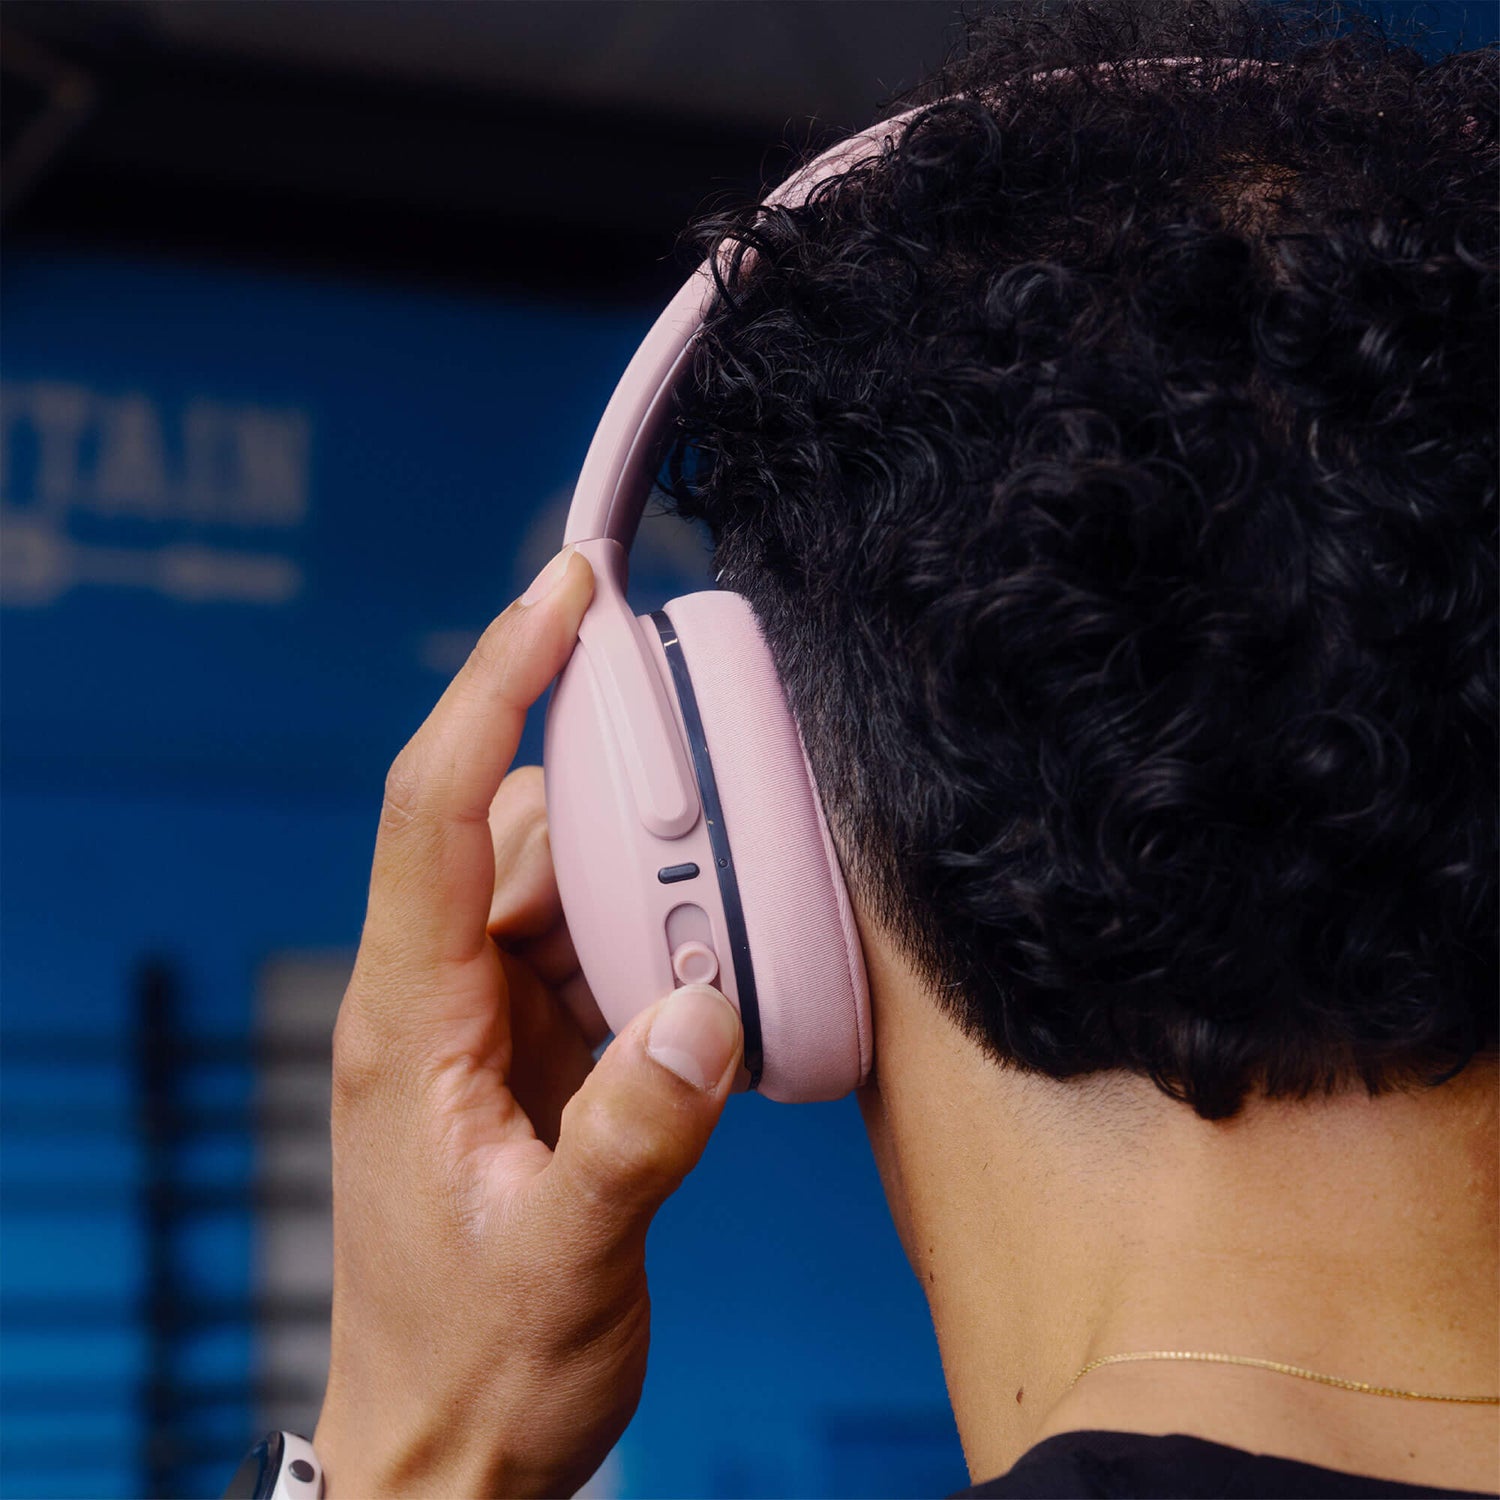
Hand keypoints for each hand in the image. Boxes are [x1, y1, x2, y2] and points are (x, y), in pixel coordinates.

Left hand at [314, 547, 743, 1496]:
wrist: (446, 1453)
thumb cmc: (475, 1370)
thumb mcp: (561, 1264)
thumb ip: (635, 1136)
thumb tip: (704, 1012)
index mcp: (410, 1022)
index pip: (435, 807)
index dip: (494, 683)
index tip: (564, 593)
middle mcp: (438, 999)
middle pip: (515, 826)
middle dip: (612, 788)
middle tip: (710, 784)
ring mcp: (486, 1024)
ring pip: (562, 882)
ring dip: (644, 876)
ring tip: (718, 906)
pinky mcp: (533, 1055)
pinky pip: (595, 949)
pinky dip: (655, 938)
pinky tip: (705, 970)